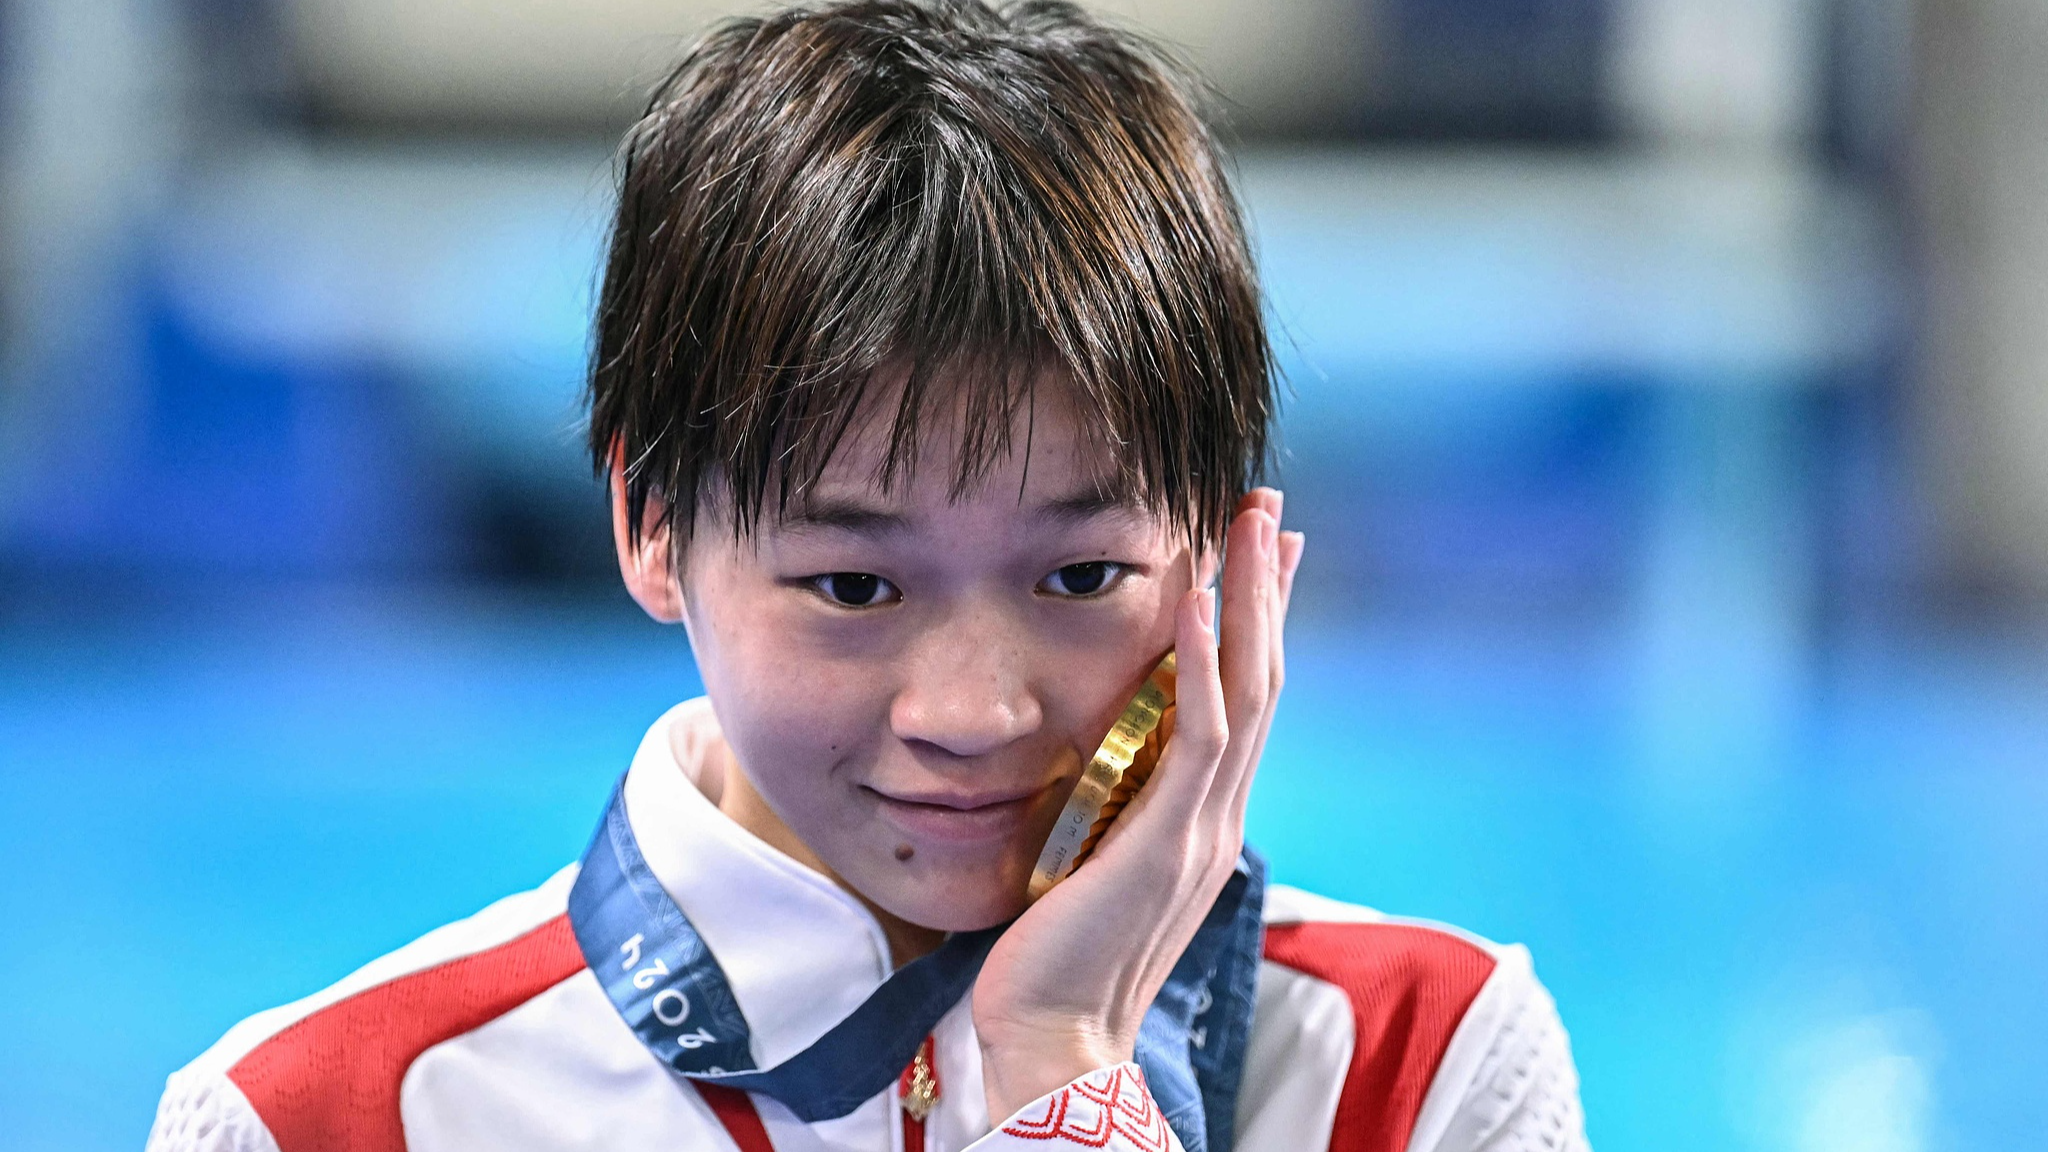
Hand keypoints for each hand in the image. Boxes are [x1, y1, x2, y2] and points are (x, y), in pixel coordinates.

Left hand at [971, 488, 1304, 1120]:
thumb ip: (1112, 810)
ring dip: (1248, 598)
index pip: (1242, 698)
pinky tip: (1196, 596)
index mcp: (1200, 817)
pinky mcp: (1170, 838)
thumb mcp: (1093, 862)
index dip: (1255, 622)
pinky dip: (1201, 660)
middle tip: (1270, 508)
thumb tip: (1100, 767)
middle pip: (1261, 676)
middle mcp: (1216, 813)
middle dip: (1266, 587)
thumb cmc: (1055, 959)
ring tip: (1248, 523)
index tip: (1260, 555)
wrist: (1055, 1037)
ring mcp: (1202, 825)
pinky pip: (1198, 733)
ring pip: (1245, 688)